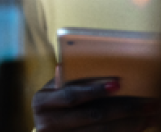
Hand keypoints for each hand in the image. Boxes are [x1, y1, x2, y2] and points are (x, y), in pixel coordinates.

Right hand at [32, 69, 156, 130]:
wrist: (50, 130)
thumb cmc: (54, 105)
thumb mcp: (53, 91)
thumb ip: (63, 81)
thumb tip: (68, 66)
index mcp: (42, 102)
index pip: (71, 95)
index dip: (94, 90)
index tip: (118, 84)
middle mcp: (47, 123)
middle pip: (92, 115)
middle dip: (123, 108)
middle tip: (148, 102)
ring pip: (102, 131)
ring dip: (130, 123)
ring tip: (149, 114)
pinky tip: (138, 125)